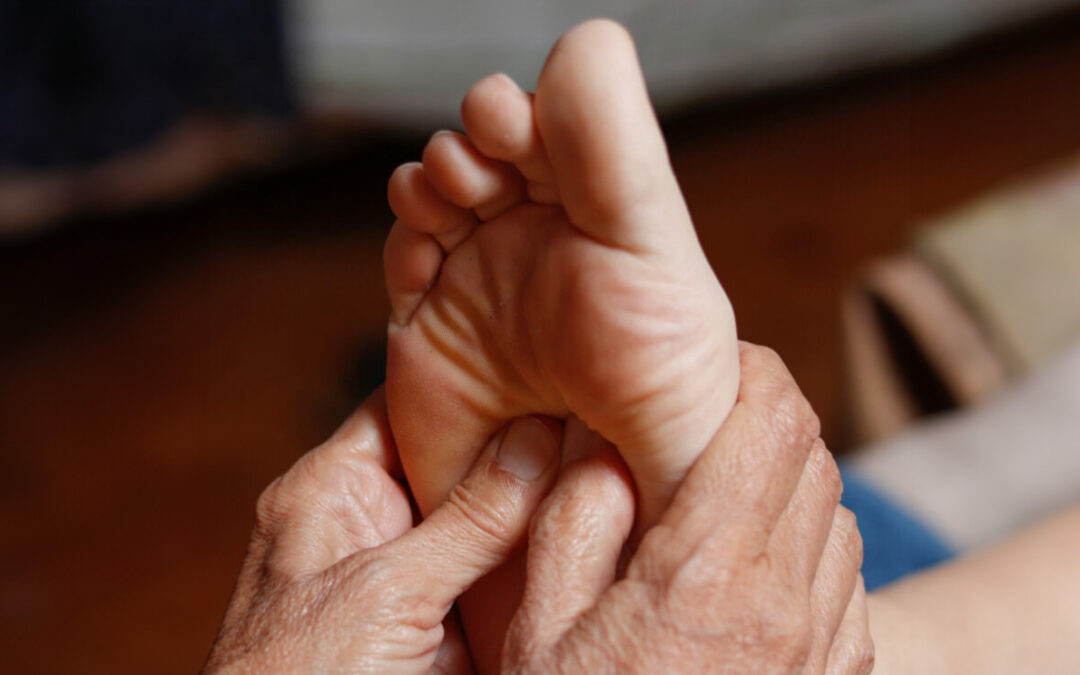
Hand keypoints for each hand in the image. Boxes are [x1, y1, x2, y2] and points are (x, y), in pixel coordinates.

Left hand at [204, 388, 561, 672]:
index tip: (544, 369)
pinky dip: (538, 575)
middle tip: (594, 423)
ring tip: (607, 473)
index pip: (408, 408)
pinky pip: (498, 587)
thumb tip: (536, 443)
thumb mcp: (382, 592)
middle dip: (522, 453)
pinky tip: (589, 544)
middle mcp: (371, 527)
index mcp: (331, 491)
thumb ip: (466, 520)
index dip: (472, 384)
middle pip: (458, 469)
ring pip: (486, 531)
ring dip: (536, 517)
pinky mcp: (439, 633)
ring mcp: (408, 583)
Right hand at [503, 344, 873, 673]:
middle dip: (766, 409)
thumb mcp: (538, 621)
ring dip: (788, 473)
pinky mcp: (836, 670)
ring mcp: (821, 640)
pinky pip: (846, 570)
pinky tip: (752, 556)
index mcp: (707, 570)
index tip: (711, 357)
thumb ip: (575, 516)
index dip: (746, 367)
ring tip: (724, 483)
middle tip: (710, 409)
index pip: (766, 420)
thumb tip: (605, 437)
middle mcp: (785, 599)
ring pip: (836, 505)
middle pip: (811, 450)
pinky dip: (810, 536)